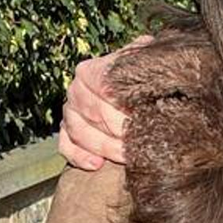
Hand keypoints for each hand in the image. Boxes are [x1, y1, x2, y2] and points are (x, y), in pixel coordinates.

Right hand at [59, 36, 151, 168]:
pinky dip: (79, 156)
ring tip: (126, 157)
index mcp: (92, 70)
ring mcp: (70, 110)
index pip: (102, 89)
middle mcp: (77, 89)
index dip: (124, 108)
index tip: (144, 122)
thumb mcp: (150, 64)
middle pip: (93, 113)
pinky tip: (96, 165)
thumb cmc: (147, 80)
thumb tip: (156, 57)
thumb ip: (149, 60)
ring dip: (104, 146)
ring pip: (79, 131)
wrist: (138, 94)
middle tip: (141, 145)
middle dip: (119, 131)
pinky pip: (66, 145)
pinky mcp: (68, 131)